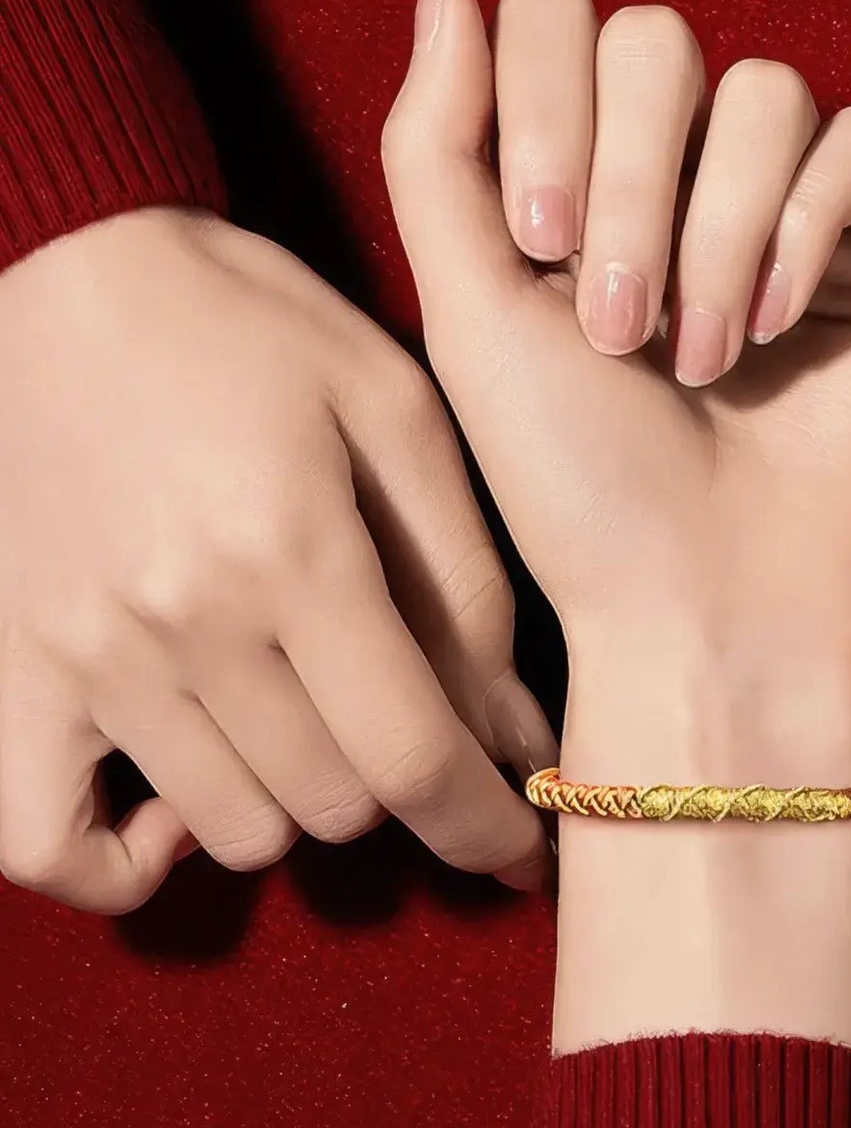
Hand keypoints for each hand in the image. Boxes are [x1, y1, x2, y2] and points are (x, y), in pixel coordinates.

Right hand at [0, 207, 555, 913]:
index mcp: (295, 549)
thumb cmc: (253, 327)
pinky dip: (130, 859)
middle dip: (402, 783)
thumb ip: (463, 581)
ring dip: (302, 799)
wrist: (62, 269)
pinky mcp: (5, 668)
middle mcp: (182, 621)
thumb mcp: (395, 413)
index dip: (483, 826)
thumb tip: (516, 731)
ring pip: (236, 827)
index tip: (522, 852)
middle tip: (409, 722)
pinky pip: (48, 844)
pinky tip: (185, 799)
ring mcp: (80, 656)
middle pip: (336, 803)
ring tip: (312, 719)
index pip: (412, 757)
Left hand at [382, 0, 850, 1055]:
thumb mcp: (469, 314)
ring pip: (767, 91)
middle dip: (629, 179)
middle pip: (662, 43)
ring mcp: (787, 214)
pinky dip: (807, 230)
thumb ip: (439, 144)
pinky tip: (777, 331)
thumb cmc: (580, 491)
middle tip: (617, 329)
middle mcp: (681, 184)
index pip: (559, 21)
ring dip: (714, 227)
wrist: (711, 620)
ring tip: (699, 359)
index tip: (536, 249)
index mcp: (575, 187)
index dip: (545, 105)